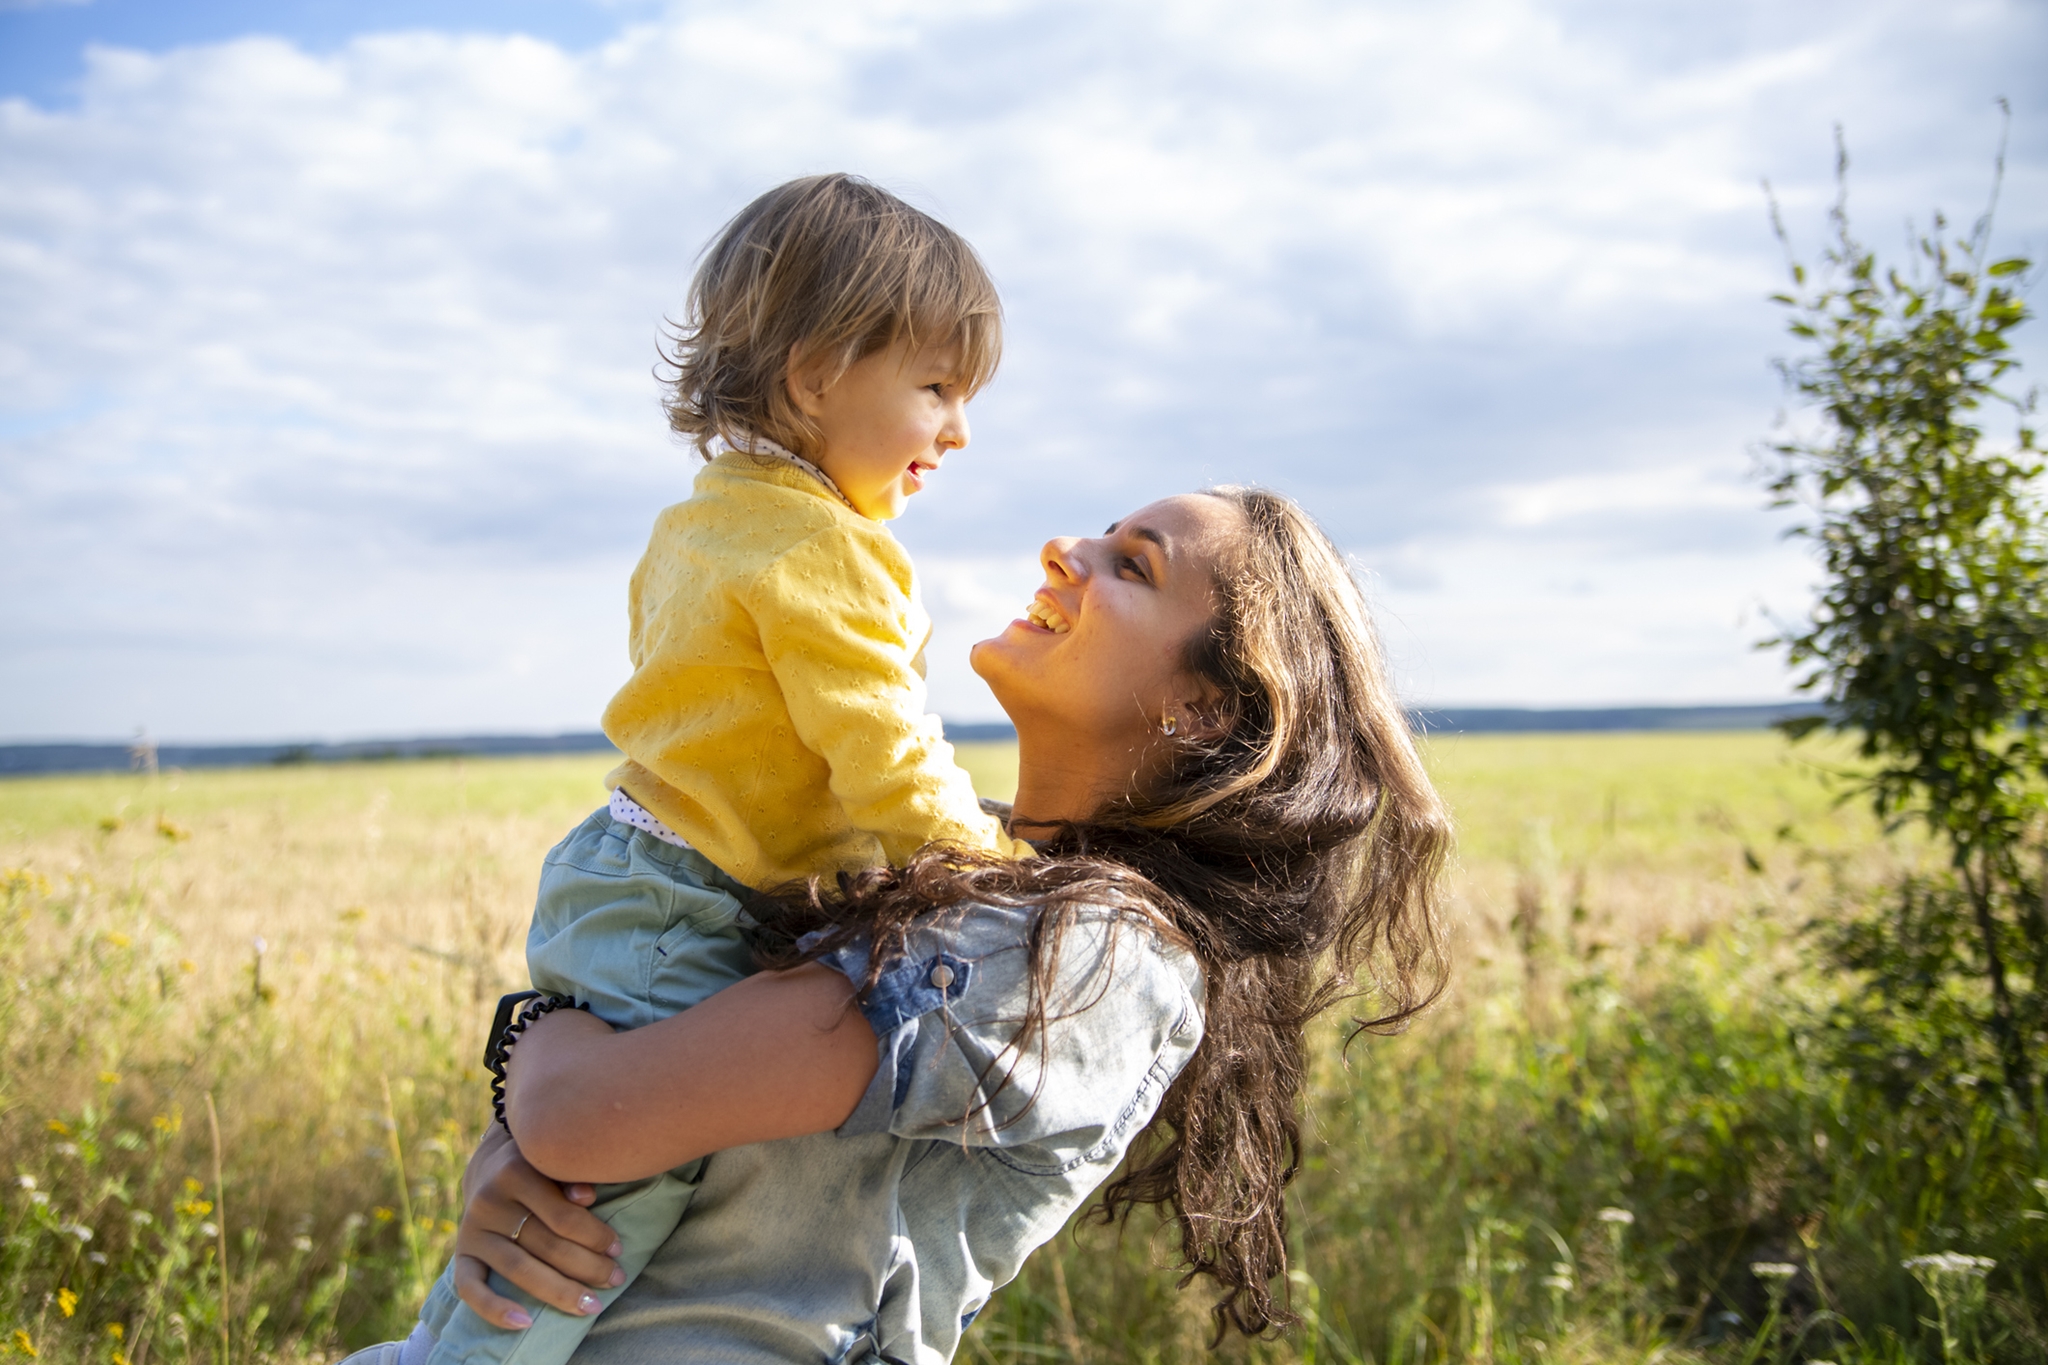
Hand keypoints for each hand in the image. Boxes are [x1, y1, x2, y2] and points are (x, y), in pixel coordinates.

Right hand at [450, 1125, 623, 1327]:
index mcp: (516, 1172)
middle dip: (587, 1267)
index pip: (562, 1216)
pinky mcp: (461, 1253)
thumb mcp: (555, 1161)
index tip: (618, 1249)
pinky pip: (471, 1287)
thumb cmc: (540, 1166)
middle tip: (616, 1278)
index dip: (595, 1236)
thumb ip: (572, 1177)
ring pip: (519, 1270)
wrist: (491, 1165)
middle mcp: (490, 1202)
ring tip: (592, 1305)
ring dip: (560, 1291)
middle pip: (546, 1246)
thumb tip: (587, 1198)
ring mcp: (473, 1230)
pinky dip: (495, 1309)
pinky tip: (525, 1323)